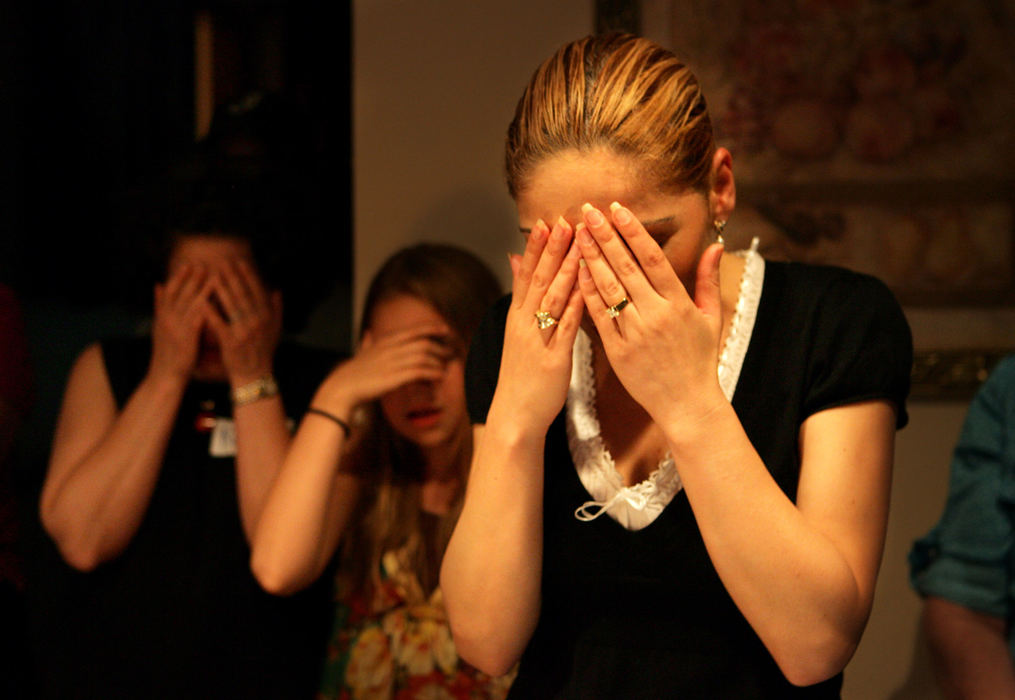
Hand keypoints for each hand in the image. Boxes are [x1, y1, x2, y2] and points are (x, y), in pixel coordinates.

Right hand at [150, 263, 212, 381]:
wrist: (164, 377)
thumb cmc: (166, 354)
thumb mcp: (160, 328)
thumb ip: (160, 306)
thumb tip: (157, 284)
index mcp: (161, 316)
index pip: (170, 291)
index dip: (179, 277)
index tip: (189, 263)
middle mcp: (167, 319)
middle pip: (180, 293)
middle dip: (192, 277)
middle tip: (203, 263)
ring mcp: (176, 328)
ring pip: (190, 303)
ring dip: (202, 288)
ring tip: (213, 275)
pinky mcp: (186, 339)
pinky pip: (198, 319)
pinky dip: (206, 308)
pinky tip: (216, 300)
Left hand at [204, 260, 282, 386]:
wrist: (255, 375)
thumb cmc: (263, 352)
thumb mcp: (275, 330)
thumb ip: (277, 310)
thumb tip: (276, 291)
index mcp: (267, 317)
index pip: (256, 291)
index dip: (247, 275)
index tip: (239, 262)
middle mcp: (257, 323)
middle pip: (243, 295)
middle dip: (232, 277)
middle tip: (222, 262)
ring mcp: (244, 332)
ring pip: (231, 306)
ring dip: (221, 289)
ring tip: (212, 275)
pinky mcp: (230, 341)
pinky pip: (219, 323)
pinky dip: (210, 311)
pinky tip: (202, 300)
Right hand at [312, 322, 455, 417]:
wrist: (343, 387)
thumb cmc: (354, 372)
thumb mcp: (361, 353)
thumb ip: (367, 343)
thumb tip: (367, 333)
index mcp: (385, 341)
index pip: (413, 330)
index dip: (431, 328)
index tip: (445, 329)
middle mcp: (391, 349)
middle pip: (423, 343)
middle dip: (439, 347)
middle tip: (449, 353)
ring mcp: (393, 362)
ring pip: (424, 356)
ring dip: (438, 362)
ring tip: (444, 367)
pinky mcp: (395, 377)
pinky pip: (420, 372)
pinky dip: (432, 373)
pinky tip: (438, 377)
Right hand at [489, 217, 583, 435]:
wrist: (514, 415)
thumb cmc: (522, 375)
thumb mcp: (516, 333)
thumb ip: (520, 296)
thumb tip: (514, 260)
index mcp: (517, 318)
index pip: (527, 275)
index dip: (536, 248)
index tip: (548, 222)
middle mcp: (524, 324)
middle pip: (540, 280)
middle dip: (553, 250)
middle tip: (565, 220)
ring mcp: (538, 340)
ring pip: (553, 298)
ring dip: (566, 269)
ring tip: (579, 243)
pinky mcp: (553, 358)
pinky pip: (567, 326)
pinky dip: (577, 304)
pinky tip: (588, 286)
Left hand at [575, 202, 724, 429]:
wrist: (687, 405)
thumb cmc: (700, 360)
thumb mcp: (712, 318)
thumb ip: (709, 280)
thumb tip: (716, 245)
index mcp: (679, 303)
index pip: (652, 258)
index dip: (633, 231)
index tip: (617, 209)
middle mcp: (655, 315)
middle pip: (625, 267)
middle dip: (605, 236)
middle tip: (588, 210)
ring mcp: (634, 333)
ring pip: (608, 288)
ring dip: (591, 258)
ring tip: (577, 233)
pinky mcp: (618, 351)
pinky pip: (599, 316)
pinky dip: (587, 292)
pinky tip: (576, 271)